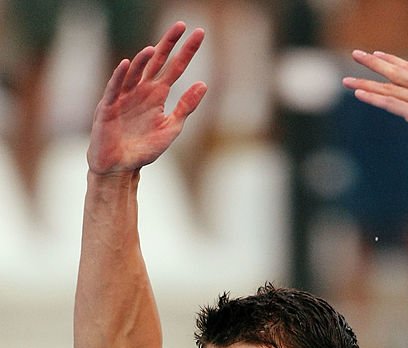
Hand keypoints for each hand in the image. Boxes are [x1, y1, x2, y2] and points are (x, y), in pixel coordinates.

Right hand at [87, 22, 207, 174]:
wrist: (120, 166)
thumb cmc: (144, 148)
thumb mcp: (171, 128)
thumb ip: (186, 107)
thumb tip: (203, 84)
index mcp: (157, 94)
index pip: (174, 67)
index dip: (186, 51)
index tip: (199, 33)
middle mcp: (141, 90)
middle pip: (156, 61)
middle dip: (168, 43)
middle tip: (181, 25)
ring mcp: (124, 96)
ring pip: (135, 72)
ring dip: (143, 60)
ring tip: (154, 49)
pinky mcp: (109, 106)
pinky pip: (115, 88)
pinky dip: (120, 76)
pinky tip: (126, 64)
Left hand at [343, 51, 407, 175]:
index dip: (393, 60)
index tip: (378, 54)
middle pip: (397, 72)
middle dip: (374, 63)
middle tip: (356, 55)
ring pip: (389, 88)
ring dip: (366, 83)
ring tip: (347, 80)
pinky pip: (392, 104)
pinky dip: (374, 98)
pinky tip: (360, 95)